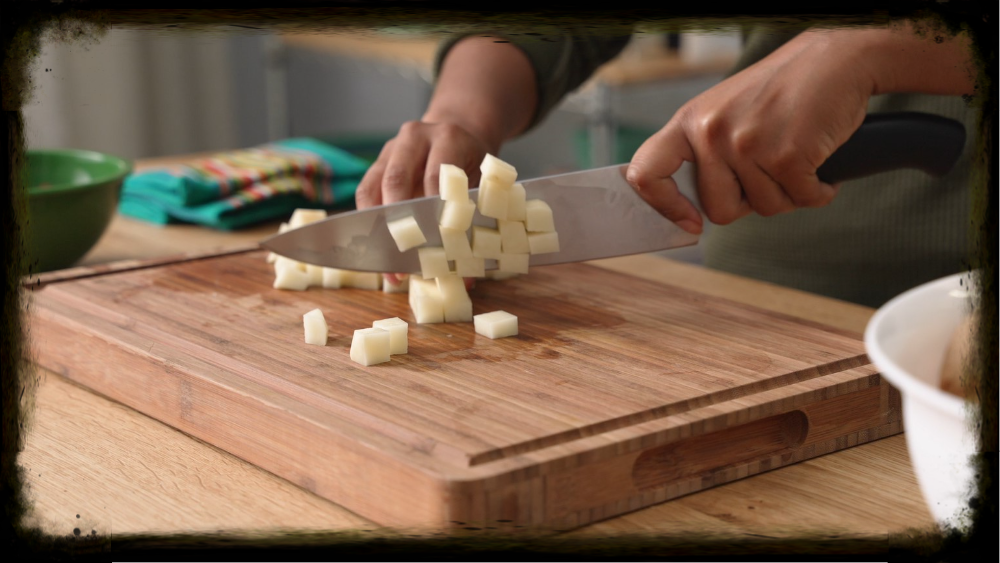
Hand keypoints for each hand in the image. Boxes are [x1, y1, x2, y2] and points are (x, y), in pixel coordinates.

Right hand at [355, 120, 490, 286]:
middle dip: (398, 222)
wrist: (457, 131)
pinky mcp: (377, 162)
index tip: (434, 245)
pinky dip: (370, 223)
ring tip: (388, 266)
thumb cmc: (471, 162)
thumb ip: (475, 223)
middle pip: (396, 178)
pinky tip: (379, 250)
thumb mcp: (482, 182)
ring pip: (372, 187)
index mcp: (448, 137)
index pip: (434, 176)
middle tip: (403, 256)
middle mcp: (415, 137)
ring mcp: (392, 148)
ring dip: (377, 228)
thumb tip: (466, 276)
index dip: (432, 212)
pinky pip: (365, 192)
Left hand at [626, 28, 883, 233]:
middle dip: (750, 202)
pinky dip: (819, 190)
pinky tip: (821, 164)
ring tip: (798, 156)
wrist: (836, 59)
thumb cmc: (784, 88)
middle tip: (771, 173)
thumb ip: (706, 151)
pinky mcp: (787, 156)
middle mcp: (711, 133)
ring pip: (765, 208)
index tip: (688, 223)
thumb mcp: (726, 110)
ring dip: (790, 192)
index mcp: (689, 122)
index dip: (664, 206)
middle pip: (719, 209)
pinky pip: (803, 200)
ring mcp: (747, 145)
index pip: (645, 173)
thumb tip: (695, 207)